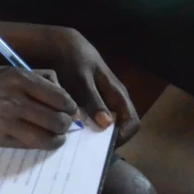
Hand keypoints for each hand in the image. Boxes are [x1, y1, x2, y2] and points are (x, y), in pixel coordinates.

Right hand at [0, 66, 76, 149]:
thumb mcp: (4, 69)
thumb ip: (30, 77)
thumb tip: (55, 87)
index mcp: (20, 78)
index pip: (60, 97)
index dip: (69, 106)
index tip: (69, 109)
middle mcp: (17, 99)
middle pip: (57, 119)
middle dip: (66, 124)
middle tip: (65, 125)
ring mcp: (7, 121)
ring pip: (46, 136)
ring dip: (57, 139)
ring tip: (57, 138)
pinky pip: (27, 145)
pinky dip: (38, 145)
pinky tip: (39, 142)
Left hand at [40, 28, 140, 143]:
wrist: (60, 44)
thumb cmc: (74, 60)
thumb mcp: (81, 79)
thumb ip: (94, 100)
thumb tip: (108, 124)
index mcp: (118, 94)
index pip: (132, 122)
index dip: (123, 136)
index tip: (103, 147)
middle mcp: (113, 100)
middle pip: (118, 127)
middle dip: (104, 139)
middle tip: (86, 149)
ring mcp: (101, 101)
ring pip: (103, 125)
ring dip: (92, 134)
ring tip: (75, 141)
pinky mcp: (88, 102)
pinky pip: (91, 119)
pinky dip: (83, 126)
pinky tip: (68, 129)